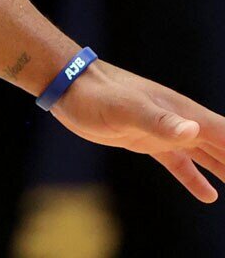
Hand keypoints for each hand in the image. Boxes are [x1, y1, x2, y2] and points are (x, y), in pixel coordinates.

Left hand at [50, 61, 224, 201]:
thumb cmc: (97, 94)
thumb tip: (193, 131)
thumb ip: (160, 122)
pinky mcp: (147, 141)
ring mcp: (166, 131)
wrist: (70, 85)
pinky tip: (210, 196)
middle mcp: (184, 123)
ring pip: (209, 156)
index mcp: (188, 116)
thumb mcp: (127, 110)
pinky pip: (181, 164)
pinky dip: (196, 179)